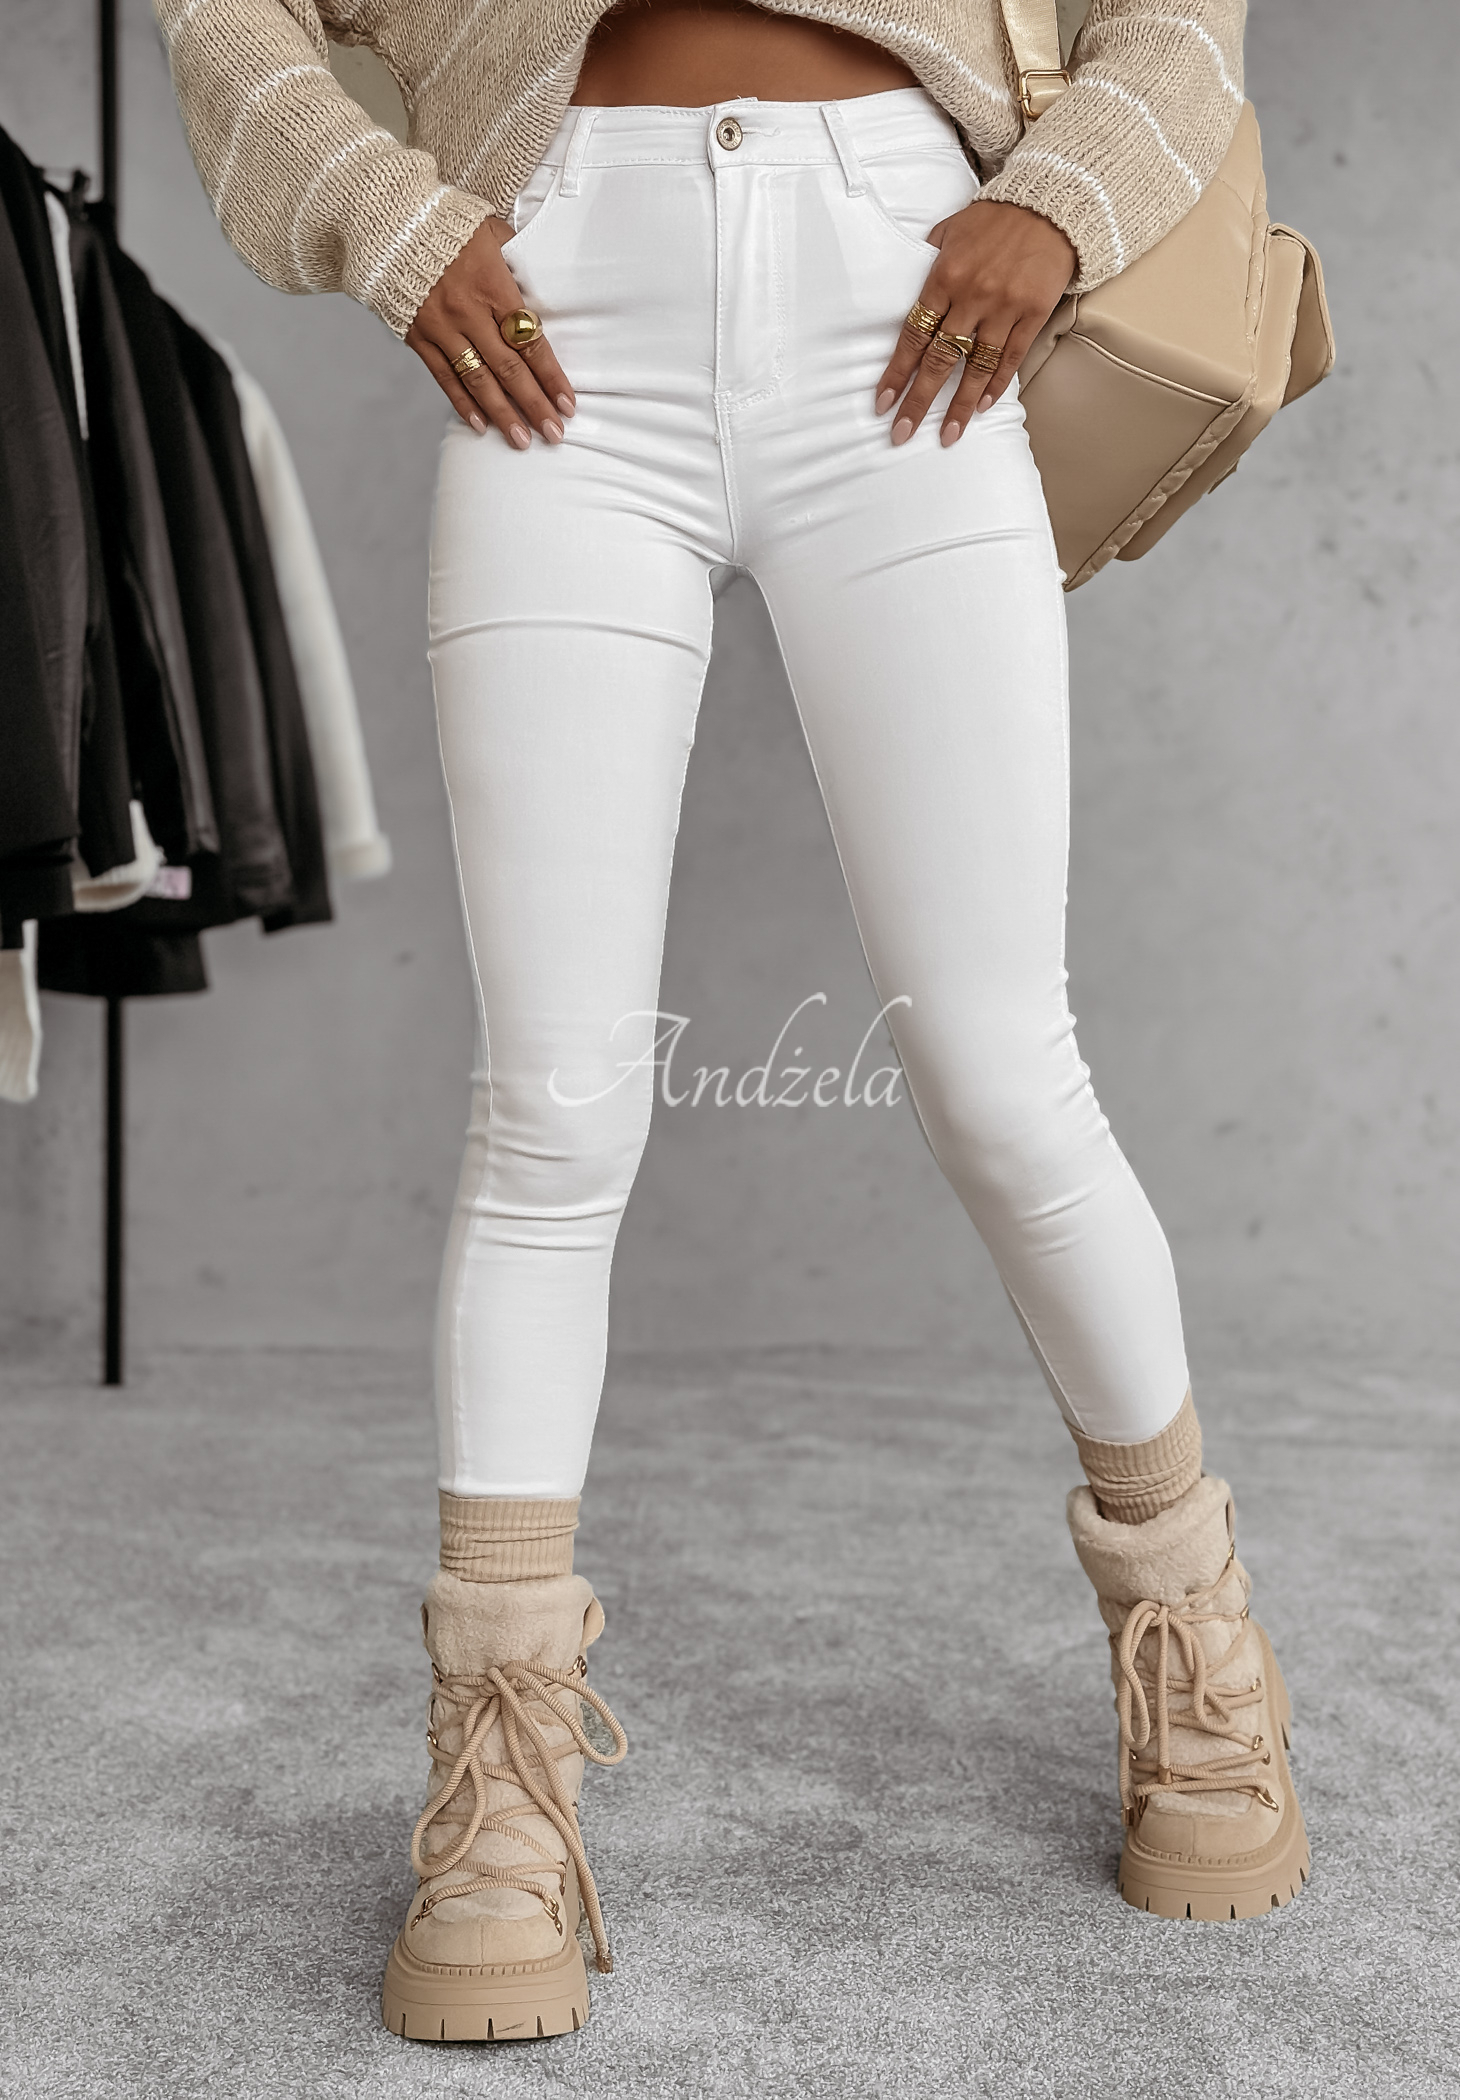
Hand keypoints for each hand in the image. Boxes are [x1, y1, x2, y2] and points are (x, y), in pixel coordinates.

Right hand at [405, 216, 575, 447]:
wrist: (390, 220)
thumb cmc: (449, 223)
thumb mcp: (492, 230)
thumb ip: (519, 261)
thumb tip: (545, 283)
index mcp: (493, 286)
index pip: (530, 341)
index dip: (551, 376)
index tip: (568, 403)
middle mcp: (468, 312)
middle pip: (509, 368)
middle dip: (534, 405)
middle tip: (555, 434)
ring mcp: (441, 327)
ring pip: (477, 380)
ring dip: (502, 414)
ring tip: (522, 441)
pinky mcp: (418, 336)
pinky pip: (444, 376)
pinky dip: (462, 402)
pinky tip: (480, 425)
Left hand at [874, 200, 1075, 446]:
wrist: (1050, 204)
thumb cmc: (995, 218)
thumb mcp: (951, 230)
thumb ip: (929, 262)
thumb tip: (909, 290)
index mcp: (945, 277)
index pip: (914, 335)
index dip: (896, 373)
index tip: (883, 403)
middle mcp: (972, 297)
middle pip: (939, 360)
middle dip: (918, 401)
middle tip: (902, 433)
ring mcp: (1004, 308)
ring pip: (976, 367)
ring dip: (960, 405)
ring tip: (947, 435)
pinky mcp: (1033, 314)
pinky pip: (1010, 358)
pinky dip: (996, 384)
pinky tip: (984, 407)